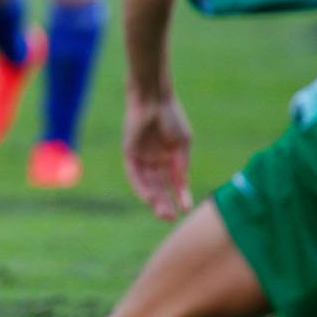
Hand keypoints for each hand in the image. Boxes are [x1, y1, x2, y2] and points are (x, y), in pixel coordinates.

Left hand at [122, 86, 192, 221]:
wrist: (154, 99)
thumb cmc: (172, 117)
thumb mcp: (182, 143)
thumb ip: (181, 163)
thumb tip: (182, 185)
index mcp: (169, 157)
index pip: (174, 182)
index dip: (180, 195)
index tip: (187, 208)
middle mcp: (155, 160)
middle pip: (159, 187)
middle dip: (165, 203)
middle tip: (170, 218)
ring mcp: (142, 157)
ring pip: (147, 183)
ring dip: (153, 199)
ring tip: (162, 213)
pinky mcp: (129, 152)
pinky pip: (133, 174)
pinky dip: (140, 186)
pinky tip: (148, 198)